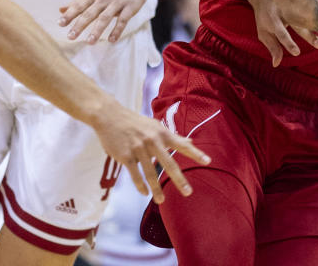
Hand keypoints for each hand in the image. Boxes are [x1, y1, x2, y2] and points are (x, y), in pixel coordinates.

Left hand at [59, 0, 157, 43]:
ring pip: (105, 17)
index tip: (60, 24)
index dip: (70, 14)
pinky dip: (117, 30)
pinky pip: (123, 20)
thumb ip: (79, 1)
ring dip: (97, 30)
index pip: (79, 5)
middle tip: (70, 37)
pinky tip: (111, 40)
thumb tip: (61, 10)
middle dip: (79, 25)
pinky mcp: (131, 6)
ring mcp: (117, 2)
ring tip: (89, 42)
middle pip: (89, 13)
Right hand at [91, 105, 210, 203]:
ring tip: (161, 201)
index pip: (182, 145)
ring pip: (150, 173)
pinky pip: (134, 174)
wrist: (109, 116)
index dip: (195, 153)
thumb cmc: (135, 122)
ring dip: (156, 189)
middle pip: (168, 163)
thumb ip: (173, 137)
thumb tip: (191, 143)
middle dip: (179, 179)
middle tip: (188, 192)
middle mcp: (152, 141)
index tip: (208, 162)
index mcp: (161, 133)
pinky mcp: (125, 155)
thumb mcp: (155, 126)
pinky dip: (140, 185)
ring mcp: (138, 148)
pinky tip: (145, 193)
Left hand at [225, 0, 317, 64]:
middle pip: (297, 24)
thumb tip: (276, 64)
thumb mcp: (264, 32)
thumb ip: (272, 47)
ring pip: (307, 14)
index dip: (288, 43)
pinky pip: (311, 4)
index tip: (297, 53)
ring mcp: (292, 3)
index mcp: (272, 20)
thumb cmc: (264, 17)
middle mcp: (283, 11)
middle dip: (309, 36)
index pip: (281, 33)